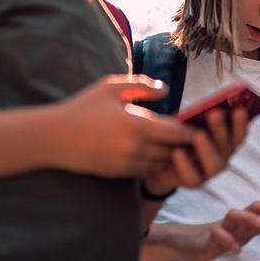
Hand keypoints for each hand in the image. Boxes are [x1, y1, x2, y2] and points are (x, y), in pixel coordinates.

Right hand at [54, 74, 195, 177]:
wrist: (52, 138)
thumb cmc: (83, 107)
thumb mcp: (111, 87)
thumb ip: (142, 86)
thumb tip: (167, 91)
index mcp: (136, 126)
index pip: (177, 132)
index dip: (194, 129)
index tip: (207, 123)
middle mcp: (135, 149)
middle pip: (174, 150)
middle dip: (188, 144)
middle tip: (205, 135)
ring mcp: (128, 165)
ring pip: (163, 163)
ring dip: (175, 155)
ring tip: (188, 145)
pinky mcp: (120, 174)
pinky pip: (148, 170)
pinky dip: (159, 162)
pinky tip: (165, 152)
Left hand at [142, 105, 249, 194]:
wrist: (161, 159)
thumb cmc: (180, 133)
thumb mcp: (189, 121)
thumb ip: (201, 114)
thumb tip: (206, 105)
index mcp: (228, 138)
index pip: (239, 131)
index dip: (242, 121)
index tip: (239, 108)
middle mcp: (224, 155)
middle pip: (228, 144)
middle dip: (221, 128)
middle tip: (214, 113)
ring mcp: (211, 170)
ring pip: (215, 163)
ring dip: (207, 148)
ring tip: (198, 136)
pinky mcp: (194, 181)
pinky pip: (192, 176)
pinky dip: (185, 165)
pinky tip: (177, 152)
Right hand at [188, 201, 259, 260]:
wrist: (188, 243)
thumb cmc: (219, 237)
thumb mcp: (243, 233)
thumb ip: (259, 228)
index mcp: (246, 220)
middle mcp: (236, 220)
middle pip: (255, 207)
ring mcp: (222, 227)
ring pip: (235, 215)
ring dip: (250, 218)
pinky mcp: (208, 238)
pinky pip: (218, 236)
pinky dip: (228, 241)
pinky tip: (236, 250)